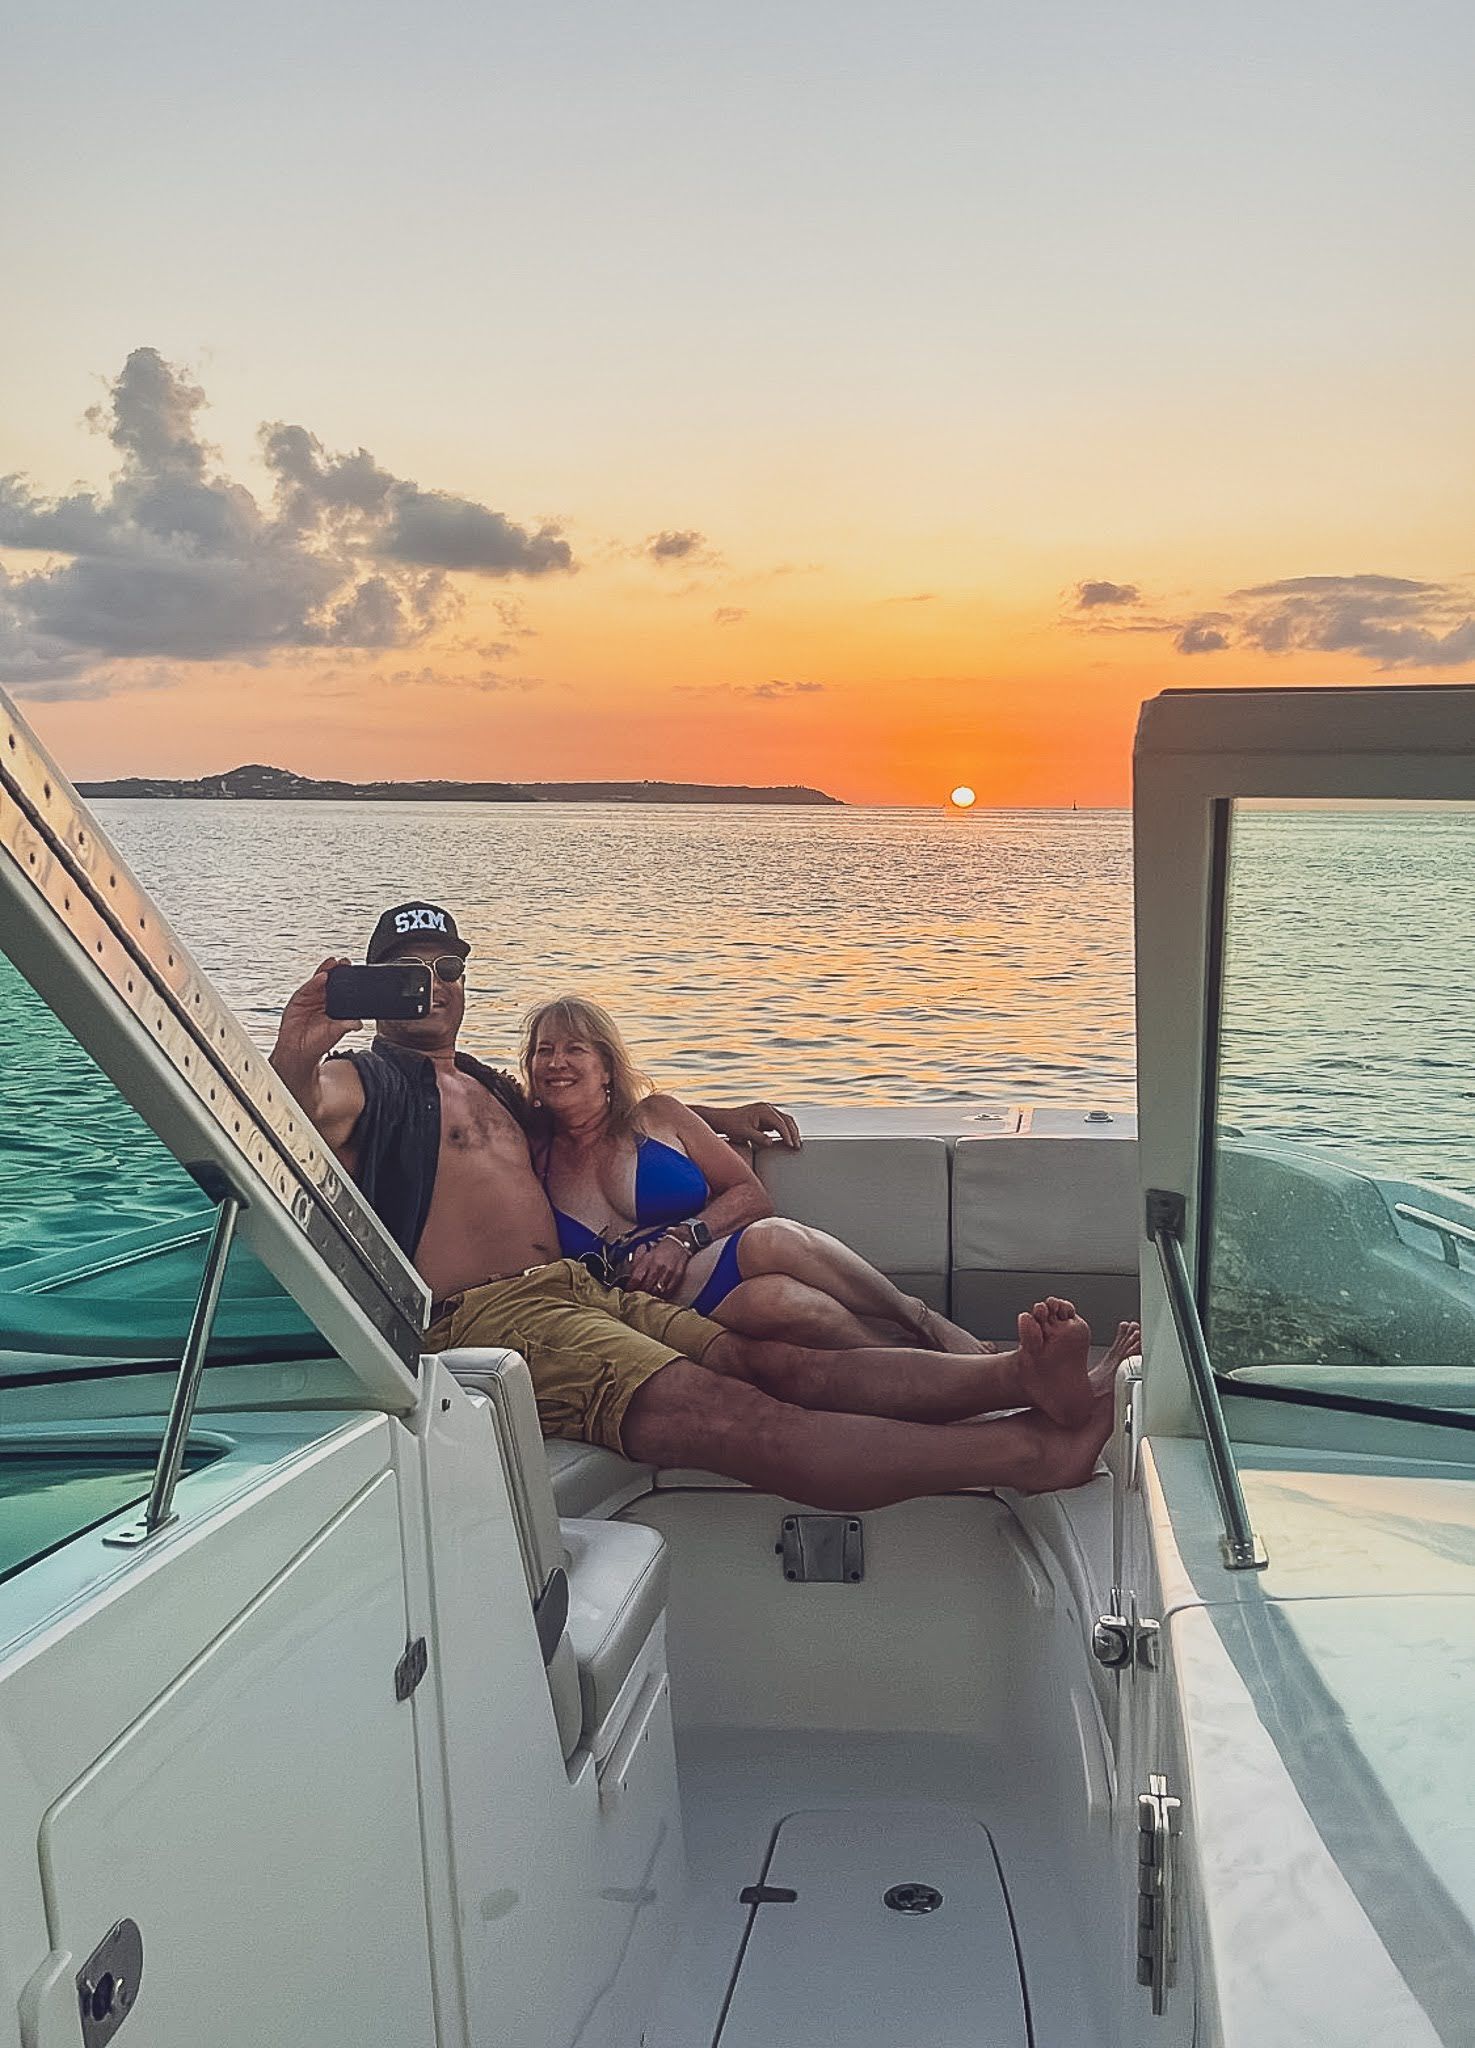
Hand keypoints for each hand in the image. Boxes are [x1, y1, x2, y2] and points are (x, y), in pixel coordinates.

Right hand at [272, 957, 357, 1072]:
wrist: (298, 1052)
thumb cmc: (317, 1043)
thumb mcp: (335, 1033)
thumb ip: (345, 1026)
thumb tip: (359, 1024)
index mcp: (334, 1006)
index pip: (342, 989)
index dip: (347, 980)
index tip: (353, 970)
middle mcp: (322, 1000)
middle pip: (330, 982)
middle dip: (337, 971)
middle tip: (344, 962)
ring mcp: (310, 999)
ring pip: (318, 982)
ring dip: (325, 971)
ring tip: (332, 963)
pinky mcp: (298, 1001)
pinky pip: (306, 989)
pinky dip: (313, 982)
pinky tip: (321, 977)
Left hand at [627, 1235, 690, 1298]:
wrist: (678, 1243)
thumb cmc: (660, 1250)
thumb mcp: (646, 1254)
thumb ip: (636, 1264)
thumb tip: (628, 1277)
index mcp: (648, 1260)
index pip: (636, 1278)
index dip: (631, 1286)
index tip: (629, 1290)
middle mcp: (658, 1266)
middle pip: (646, 1286)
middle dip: (640, 1292)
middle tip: (638, 1294)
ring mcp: (668, 1271)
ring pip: (657, 1290)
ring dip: (651, 1294)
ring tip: (648, 1295)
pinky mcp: (677, 1276)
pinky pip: (668, 1290)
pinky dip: (662, 1294)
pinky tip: (659, 1293)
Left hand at [721, 1101, 800, 1150]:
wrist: (723, 1119)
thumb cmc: (731, 1125)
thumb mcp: (743, 1133)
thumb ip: (757, 1137)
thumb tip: (771, 1142)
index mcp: (763, 1110)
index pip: (780, 1122)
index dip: (787, 1134)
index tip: (791, 1145)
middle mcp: (767, 1108)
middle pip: (787, 1120)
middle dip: (793, 1133)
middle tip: (797, 1146)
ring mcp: (768, 1111)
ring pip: (786, 1120)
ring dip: (792, 1132)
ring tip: (796, 1144)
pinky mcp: (767, 1117)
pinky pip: (780, 1123)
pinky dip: (786, 1131)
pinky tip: (789, 1141)